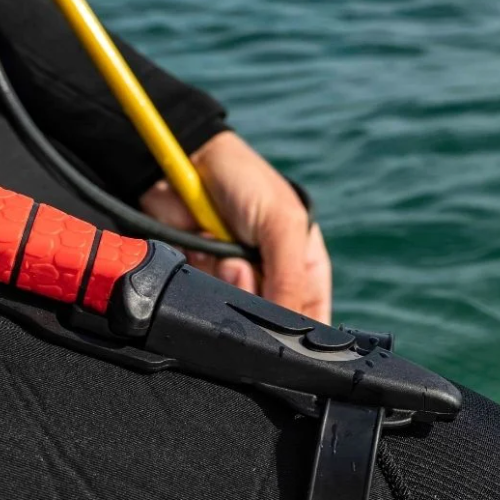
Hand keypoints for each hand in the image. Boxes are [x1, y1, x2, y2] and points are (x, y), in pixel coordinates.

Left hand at [139, 131, 331, 322]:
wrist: (188, 160)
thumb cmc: (247, 182)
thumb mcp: (283, 224)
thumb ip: (289, 280)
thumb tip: (280, 332)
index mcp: (303, 269)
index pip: (310, 323)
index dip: (298, 338)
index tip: (281, 340)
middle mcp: (269, 280)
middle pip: (266, 324)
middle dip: (252, 300)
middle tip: (241, 263)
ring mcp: (232, 280)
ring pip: (229, 313)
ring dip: (222, 281)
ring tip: (220, 246)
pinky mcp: (199, 276)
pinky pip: (197, 298)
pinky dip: (198, 275)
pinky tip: (200, 245)